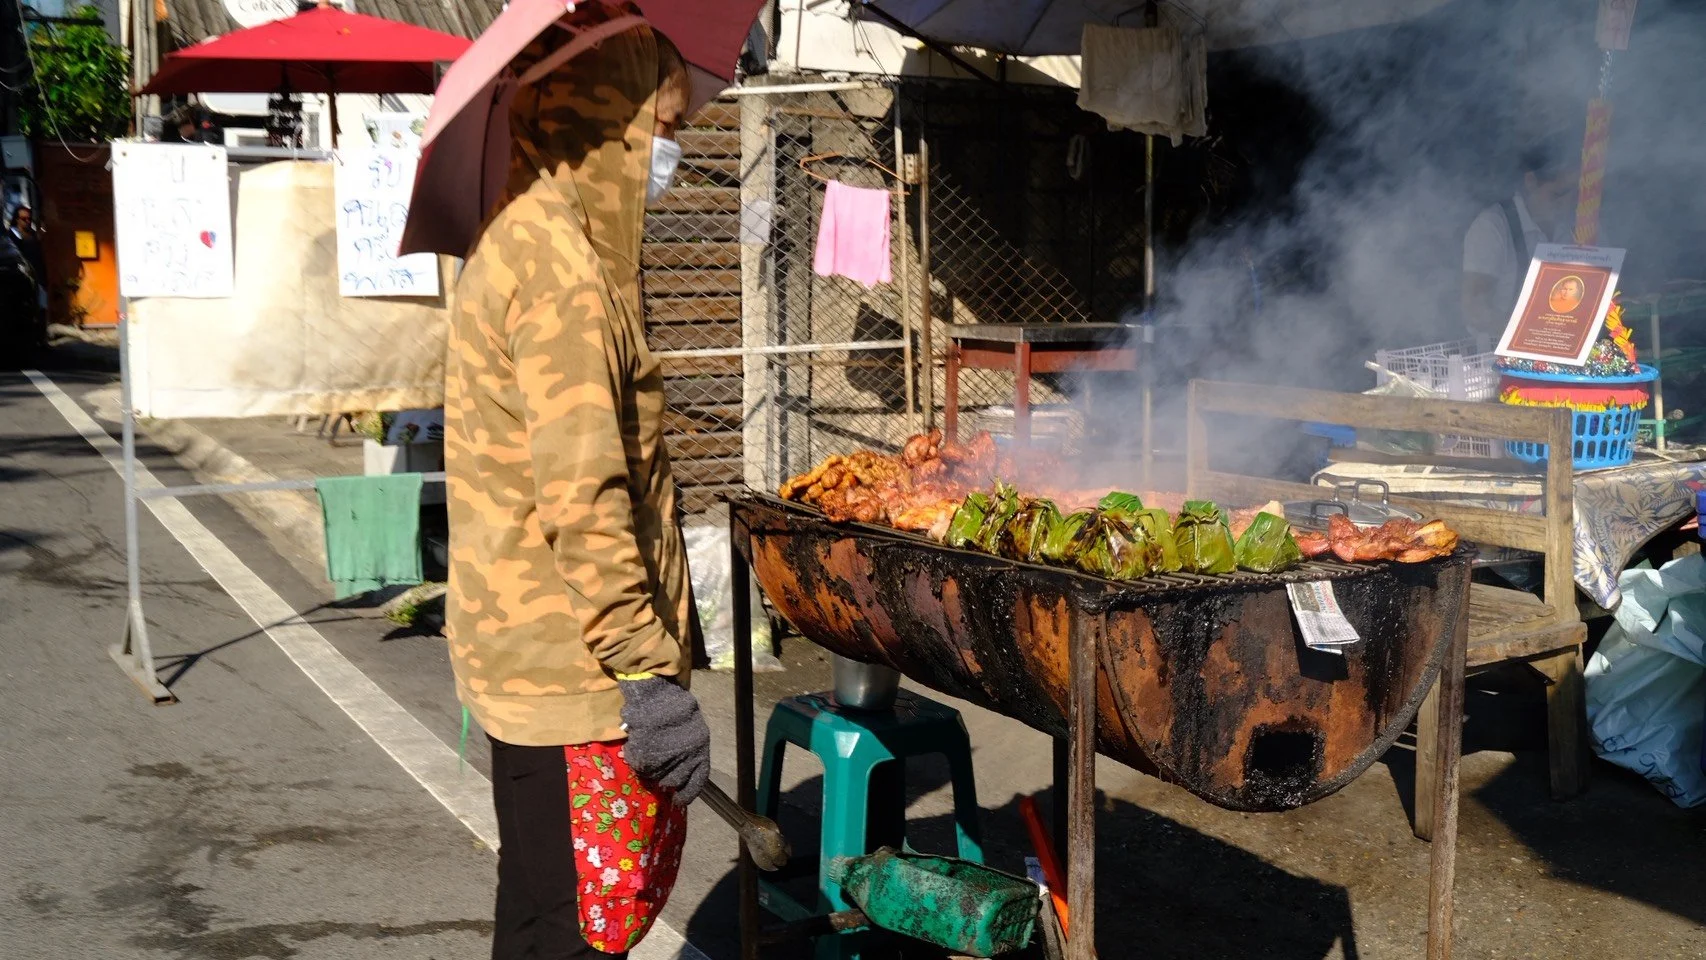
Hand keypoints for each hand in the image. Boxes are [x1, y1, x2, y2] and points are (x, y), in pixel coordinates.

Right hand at [618, 676, 710, 804]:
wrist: (655, 688)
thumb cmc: (673, 705)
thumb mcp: (691, 727)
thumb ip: (689, 749)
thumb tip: (683, 773)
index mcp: (701, 747)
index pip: (698, 780)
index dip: (688, 792)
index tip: (679, 799)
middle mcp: (687, 753)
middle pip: (674, 780)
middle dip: (665, 777)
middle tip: (658, 765)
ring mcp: (667, 754)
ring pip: (655, 773)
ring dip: (650, 765)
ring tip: (647, 747)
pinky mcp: (647, 751)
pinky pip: (639, 763)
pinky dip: (636, 755)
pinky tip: (637, 741)